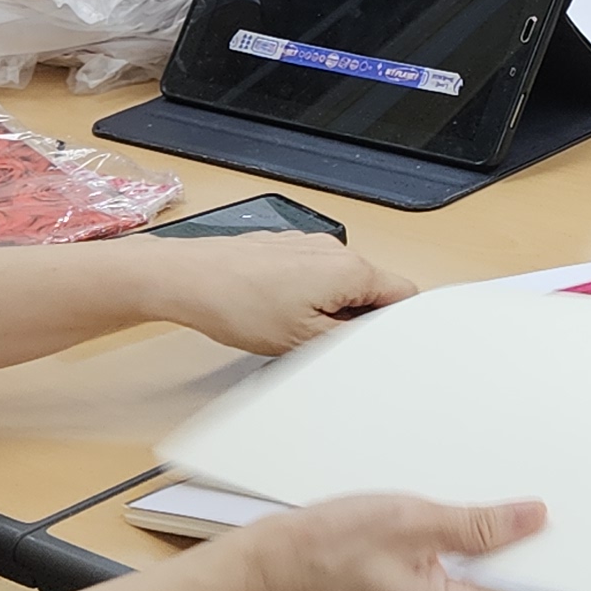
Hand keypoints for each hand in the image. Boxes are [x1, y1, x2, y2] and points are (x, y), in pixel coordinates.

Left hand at [142, 231, 413, 354]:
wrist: (187, 278)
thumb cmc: (238, 305)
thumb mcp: (306, 340)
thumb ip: (352, 338)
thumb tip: (375, 338)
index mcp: (351, 269)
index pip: (403, 295)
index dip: (392, 326)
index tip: (371, 346)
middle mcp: (334, 249)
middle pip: (371, 288)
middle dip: (353, 319)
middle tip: (320, 343)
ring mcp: (307, 244)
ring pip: (339, 282)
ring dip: (327, 307)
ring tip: (289, 327)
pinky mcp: (284, 247)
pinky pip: (312, 273)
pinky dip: (303, 294)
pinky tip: (273, 311)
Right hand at [230, 493, 546, 590]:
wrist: (264, 571)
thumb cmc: (323, 549)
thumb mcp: (413, 521)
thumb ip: (480, 525)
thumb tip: (530, 520)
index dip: (547, 579)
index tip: (557, 552)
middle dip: (503, 568)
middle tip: (496, 524)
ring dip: (469, 573)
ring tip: (442, 536)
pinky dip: (443, 582)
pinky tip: (422, 552)